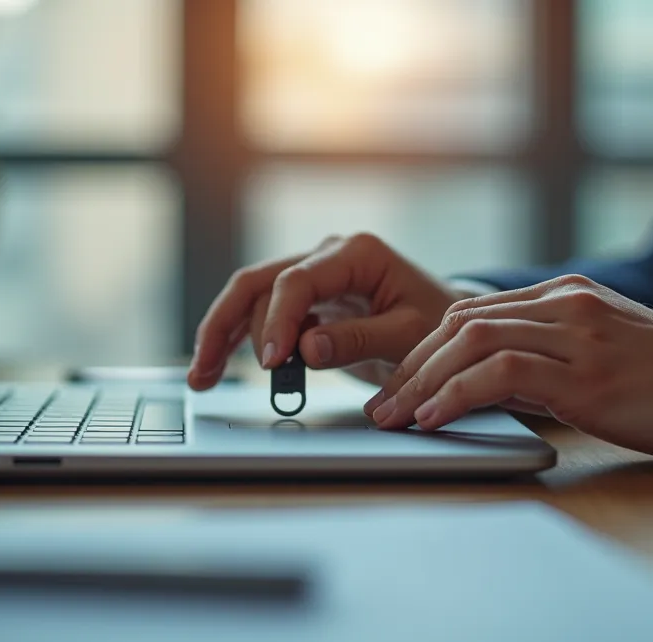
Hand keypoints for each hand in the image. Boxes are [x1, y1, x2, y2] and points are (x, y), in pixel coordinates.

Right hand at [188, 233, 465, 389]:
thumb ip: (360, 340)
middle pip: (258, 282)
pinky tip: (216, 367)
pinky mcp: (307, 301)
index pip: (297, 281)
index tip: (269, 363)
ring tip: (201, 376)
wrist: (450, 329)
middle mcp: (328, 255)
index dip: (276, 322)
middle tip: (206, 370)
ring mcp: (314, 275)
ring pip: (250, 296)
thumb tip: (307, 347)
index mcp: (357, 254)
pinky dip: (238, 341)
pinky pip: (262, 314)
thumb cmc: (438, 326)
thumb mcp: (409, 336)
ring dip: (222, 334)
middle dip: (226, 325)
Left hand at [364, 275, 652, 469]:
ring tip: (395, 418)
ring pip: (471, 342)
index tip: (400, 385)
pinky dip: (457, 395)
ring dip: (421, 382)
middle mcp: (567, 304)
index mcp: (569, 295)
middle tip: (382, 406)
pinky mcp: (588, 373)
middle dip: (411, 366)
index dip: (426, 350)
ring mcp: (578, 334)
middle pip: (460, 323)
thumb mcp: (605, 357)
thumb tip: (490, 387)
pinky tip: (436, 420)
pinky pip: (501, 374)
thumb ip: (550, 360)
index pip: (474, 313)